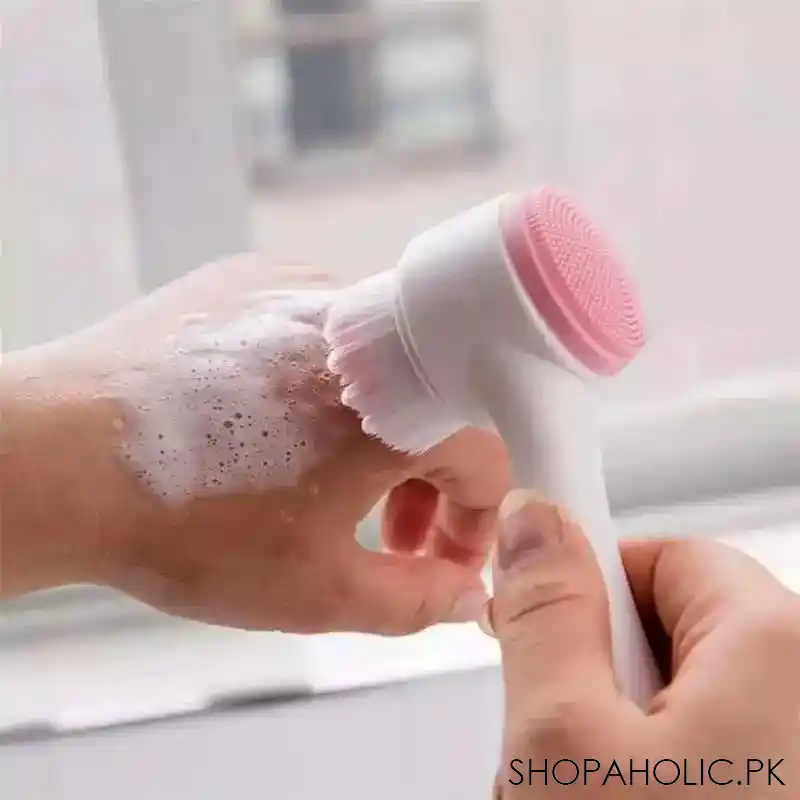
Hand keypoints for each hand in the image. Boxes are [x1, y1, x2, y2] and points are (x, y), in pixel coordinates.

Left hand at [0, 255, 508, 634]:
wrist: (59, 457)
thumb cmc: (185, 526)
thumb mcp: (317, 591)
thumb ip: (414, 600)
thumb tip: (463, 593)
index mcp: (398, 409)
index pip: (486, 459)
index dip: (473, 521)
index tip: (437, 555)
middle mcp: (368, 334)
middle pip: (438, 411)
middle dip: (425, 484)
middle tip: (386, 533)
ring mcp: (308, 293)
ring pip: (386, 368)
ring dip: (377, 432)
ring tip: (330, 484)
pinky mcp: (258, 279)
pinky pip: (326, 331)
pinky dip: (326, 384)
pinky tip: (280, 426)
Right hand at [487, 490, 799, 796]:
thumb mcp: (565, 738)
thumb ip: (545, 613)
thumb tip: (535, 525)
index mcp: (776, 648)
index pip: (665, 553)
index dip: (586, 579)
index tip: (534, 605)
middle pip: (666, 631)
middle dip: (594, 674)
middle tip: (561, 739)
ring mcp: (789, 750)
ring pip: (674, 700)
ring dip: (613, 733)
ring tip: (583, 794)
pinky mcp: (774, 784)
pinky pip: (701, 750)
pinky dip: (648, 772)